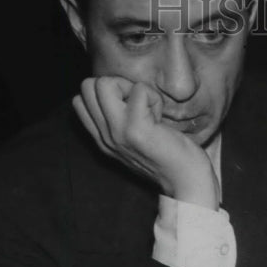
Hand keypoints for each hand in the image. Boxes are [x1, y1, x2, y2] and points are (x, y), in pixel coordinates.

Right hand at [73, 76, 219, 207]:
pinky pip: (139, 90)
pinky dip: (154, 98)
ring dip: (132, 89)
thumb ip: (120, 121)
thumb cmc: (170, 156)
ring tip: (148, 110)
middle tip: (139, 106)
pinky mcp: (136, 129)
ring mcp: (117, 133)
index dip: (107, 94)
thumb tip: (119, 91)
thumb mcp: (135, 140)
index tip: (130, 108)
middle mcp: (104, 136)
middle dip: (117, 85)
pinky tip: (160, 118)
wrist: (186, 182)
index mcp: (102, 139)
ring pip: (104, 83)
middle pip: (88, 86)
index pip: (80, 100)